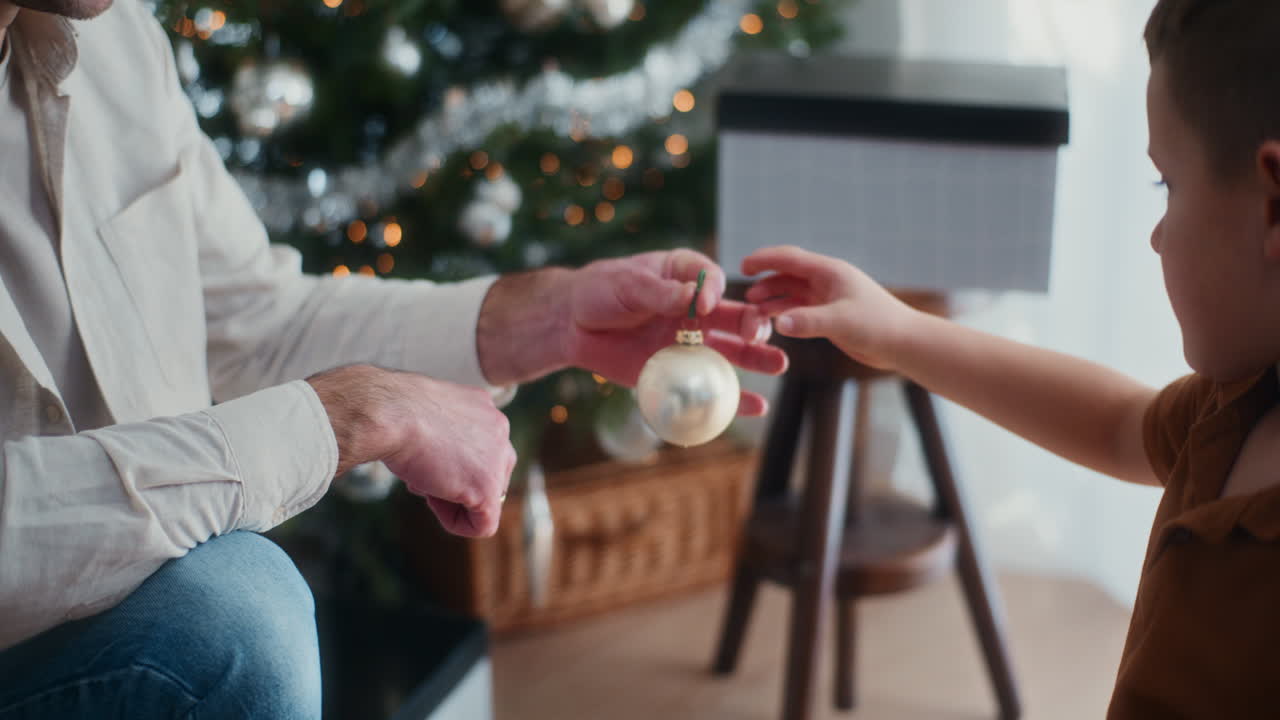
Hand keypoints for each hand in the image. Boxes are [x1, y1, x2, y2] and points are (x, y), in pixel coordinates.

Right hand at [308, 365, 514, 537]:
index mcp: (484, 409)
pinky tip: (433, 501)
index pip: (483, 451)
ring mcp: (497, 458)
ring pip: (487, 498)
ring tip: (425, 481)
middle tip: (425, 474)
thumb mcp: (426, 417)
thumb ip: (446, 436)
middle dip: (457, 483)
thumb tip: (442, 463)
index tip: (426, 461)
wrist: (390, 414)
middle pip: (490, 474)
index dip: (453, 466)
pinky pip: (484, 524)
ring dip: (453, 499)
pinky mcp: (487, 487)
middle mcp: (498, 428)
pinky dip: (456, 523)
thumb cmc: (395, 412)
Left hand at [562, 249, 787, 414]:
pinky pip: (709, 384)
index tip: (703, 305)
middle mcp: (694, 309)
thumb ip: (659, 292)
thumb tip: (693, 298)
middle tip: (759, 335)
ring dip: (756, 357)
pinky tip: (757, 405)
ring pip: (731, 351)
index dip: (714, 292)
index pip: (713, 281)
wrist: (571, 325)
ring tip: (778, 364)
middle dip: (752, 324)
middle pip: (734, 316)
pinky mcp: (677, 370)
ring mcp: (689, 341)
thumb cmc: (598, 292)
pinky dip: (733, 397)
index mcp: (684, 276)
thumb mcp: (626, 284)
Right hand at [742, 245, 915, 369]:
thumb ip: (808, 322)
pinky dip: (783, 313)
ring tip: (753, 310)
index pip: (790, 258)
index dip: (764, 259)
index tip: (742, 265)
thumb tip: (777, 322)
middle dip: (765, 281)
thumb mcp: (841, 322)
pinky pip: (799, 309)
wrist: (903, 343)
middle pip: (787, 274)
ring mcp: (827, 297)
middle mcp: (826, 281)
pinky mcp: (829, 315)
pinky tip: (770, 322)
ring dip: (772, 299)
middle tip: (743, 294)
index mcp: (829, 271)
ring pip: (791, 293)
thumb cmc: (878, 326)